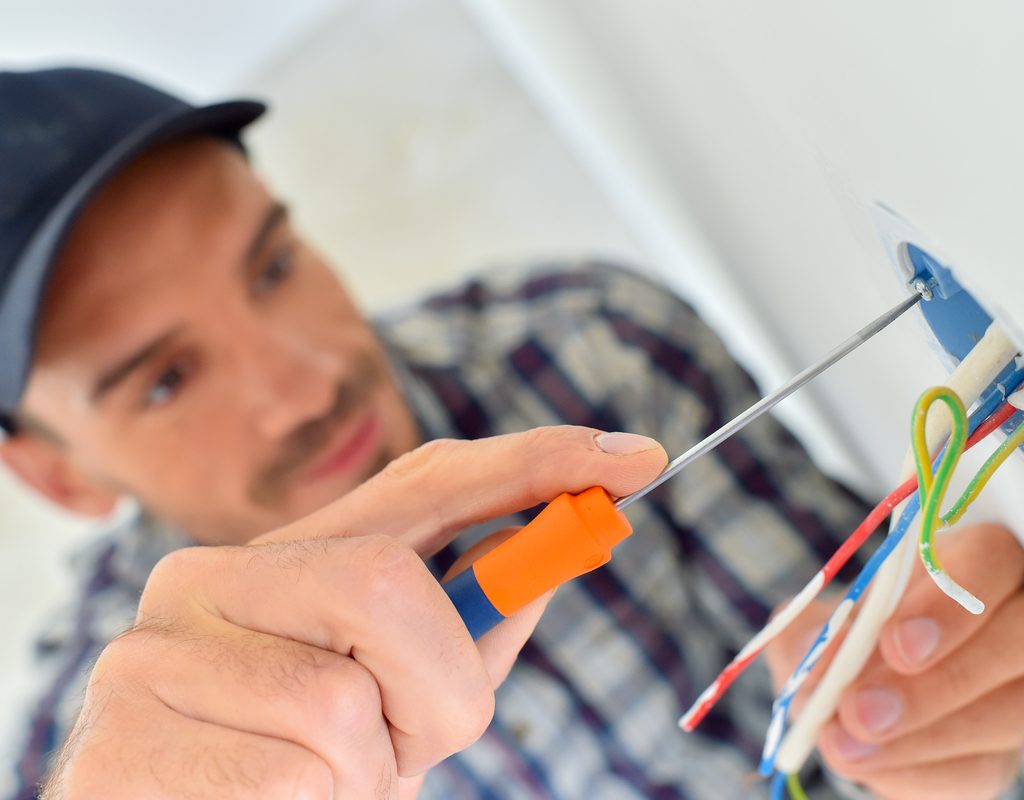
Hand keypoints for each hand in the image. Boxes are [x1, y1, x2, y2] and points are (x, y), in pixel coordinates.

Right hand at [44, 426, 666, 798]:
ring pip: (343, 706)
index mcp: (280, 556)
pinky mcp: (120, 740)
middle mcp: (205, 577)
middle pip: (392, 585)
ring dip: (363, 774)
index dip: (536, 462)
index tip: (634, 458)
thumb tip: (550, 560)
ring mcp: (151, 652)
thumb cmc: (289, 769)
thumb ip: (461, 628)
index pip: (426, 481)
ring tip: (310, 785)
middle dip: (436, 689)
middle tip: (395, 746)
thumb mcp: (390, 702)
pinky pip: (291, 780)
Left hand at [766, 523, 1023, 799]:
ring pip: (1008, 715)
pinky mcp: (1001, 748)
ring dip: (921, 737)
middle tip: (859, 710)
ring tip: (843, 743)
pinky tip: (864, 762)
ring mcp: (1017, 685)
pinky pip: (979, 770)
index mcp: (973, 559)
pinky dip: (916, 772)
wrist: (851, 680)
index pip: (990, 562)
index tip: (895, 645)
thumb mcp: (816, 618)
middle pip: (1015, 645)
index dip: (949, 607)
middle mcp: (1012, 617)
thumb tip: (817, 659)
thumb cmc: (842, 632)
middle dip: (937, 685)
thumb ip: (811, 631)